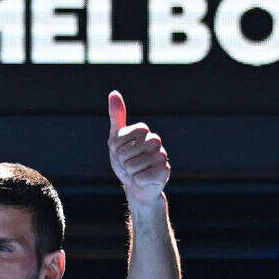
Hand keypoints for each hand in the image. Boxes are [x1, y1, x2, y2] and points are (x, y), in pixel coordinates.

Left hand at [107, 90, 169, 206]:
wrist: (136, 186)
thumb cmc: (125, 162)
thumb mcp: (116, 139)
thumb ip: (117, 117)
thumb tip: (114, 92)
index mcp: (144, 132)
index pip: (125, 136)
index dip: (119, 147)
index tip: (122, 152)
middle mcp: (156, 142)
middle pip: (129, 151)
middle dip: (123, 161)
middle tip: (128, 164)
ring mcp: (162, 157)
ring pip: (135, 165)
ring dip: (130, 173)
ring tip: (136, 173)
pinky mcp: (164, 173)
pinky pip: (142, 177)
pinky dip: (137, 181)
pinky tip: (143, 180)